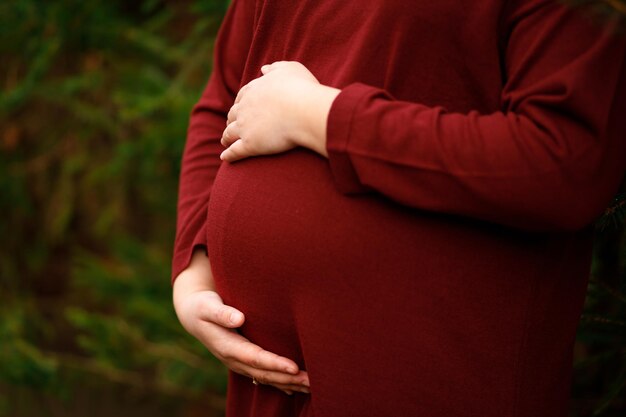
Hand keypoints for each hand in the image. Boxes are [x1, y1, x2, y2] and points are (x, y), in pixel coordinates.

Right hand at [173, 249, 309, 394]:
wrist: (193, 315)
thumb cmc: (203, 306)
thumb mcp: (207, 306)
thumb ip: (222, 313)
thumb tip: (239, 318)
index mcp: (227, 346)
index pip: (255, 358)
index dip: (274, 363)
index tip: (294, 367)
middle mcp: (234, 359)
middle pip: (264, 373)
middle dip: (288, 378)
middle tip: (311, 380)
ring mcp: (238, 363)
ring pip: (266, 378)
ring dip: (288, 383)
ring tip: (310, 386)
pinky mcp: (243, 361)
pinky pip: (263, 376)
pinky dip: (280, 382)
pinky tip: (294, 388)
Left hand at [220, 61, 339, 161]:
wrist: (303, 110)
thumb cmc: (301, 89)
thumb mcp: (290, 69)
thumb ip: (275, 68)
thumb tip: (263, 69)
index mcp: (253, 90)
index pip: (241, 97)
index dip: (240, 104)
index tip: (240, 109)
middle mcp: (244, 109)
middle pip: (232, 115)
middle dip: (231, 120)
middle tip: (231, 126)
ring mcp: (245, 127)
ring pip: (229, 134)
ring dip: (226, 138)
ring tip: (225, 143)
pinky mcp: (250, 145)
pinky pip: (235, 151)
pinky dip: (228, 155)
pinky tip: (225, 158)